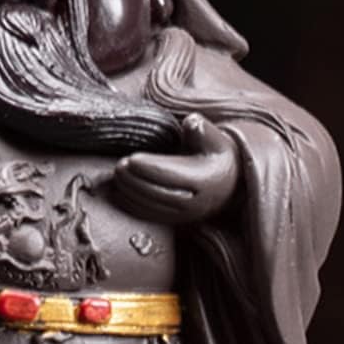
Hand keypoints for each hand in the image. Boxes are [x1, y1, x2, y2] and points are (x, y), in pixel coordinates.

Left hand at [112, 114, 239, 225]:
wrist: (227, 182)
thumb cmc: (214, 154)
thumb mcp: (214, 139)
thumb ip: (202, 129)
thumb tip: (191, 122)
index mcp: (207, 180)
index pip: (173, 175)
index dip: (149, 168)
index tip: (131, 159)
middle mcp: (197, 201)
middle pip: (160, 193)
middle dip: (135, 181)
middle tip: (119, 167)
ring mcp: (187, 215)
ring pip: (154, 207)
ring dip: (131, 193)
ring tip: (117, 176)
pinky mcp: (177, 221)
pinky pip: (152, 216)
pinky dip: (133, 206)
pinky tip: (119, 193)